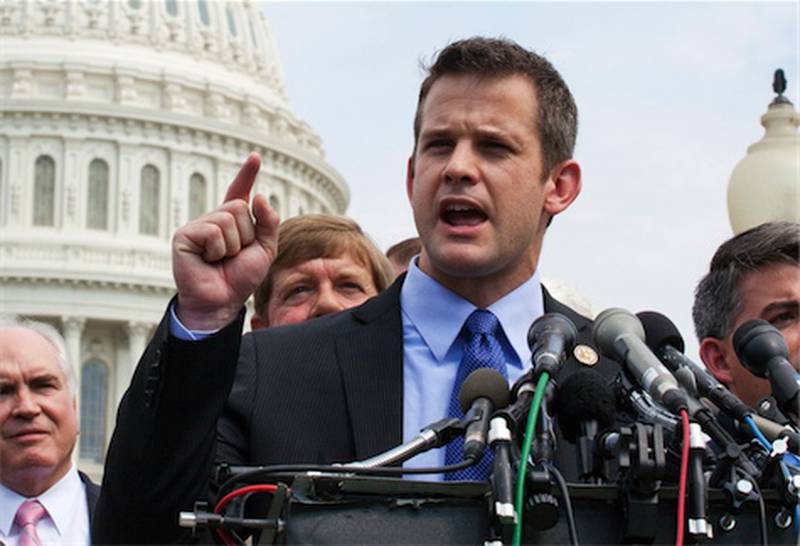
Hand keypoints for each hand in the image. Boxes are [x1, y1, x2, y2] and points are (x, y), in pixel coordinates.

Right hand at [172, 153, 279, 329]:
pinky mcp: (184, 235)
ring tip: (220, 260)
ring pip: (228, 219)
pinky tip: (207, 260)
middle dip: (245, 236)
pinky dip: (217, 249)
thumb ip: (268, 222)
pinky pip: (213, 231)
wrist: (222, 301)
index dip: (247, 175)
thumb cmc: (240, 278)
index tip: (255, 157)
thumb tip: (259, 196)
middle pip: (240, 208)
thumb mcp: (265, 249)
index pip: (240, 192)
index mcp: (232, 222)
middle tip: (233, 256)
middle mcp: (213, 220)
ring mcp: (198, 226)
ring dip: (232, 245)